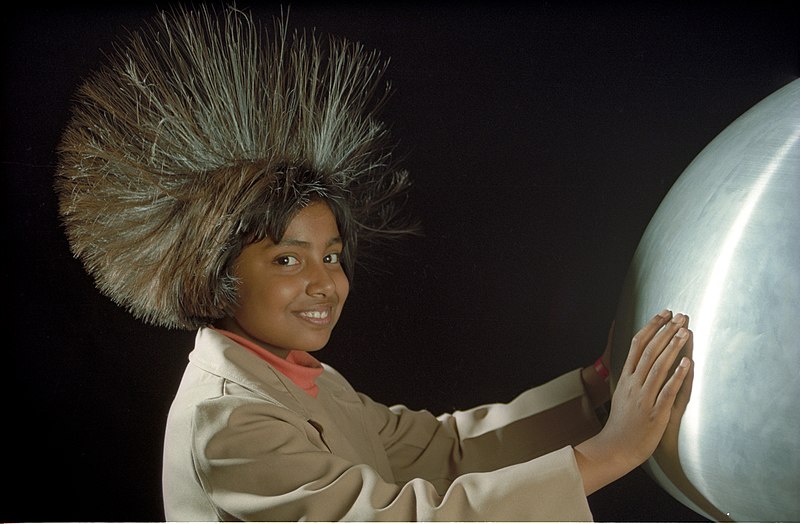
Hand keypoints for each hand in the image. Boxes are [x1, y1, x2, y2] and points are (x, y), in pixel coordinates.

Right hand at [574, 310, 692, 494]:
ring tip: (685, 332)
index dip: (651, 327)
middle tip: (680, 316)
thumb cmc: (622, 420)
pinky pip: (667, 391)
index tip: (664, 313)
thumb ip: (629, 372)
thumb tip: (633, 355)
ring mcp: (644, 397)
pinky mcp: (655, 412)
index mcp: (626, 377)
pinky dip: (677, 376)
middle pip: (648, 351)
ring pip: (658, 367)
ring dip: (672, 348)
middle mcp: (634, 384)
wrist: (617, 447)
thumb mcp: (620, 391)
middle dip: (665, 332)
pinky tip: (687, 363)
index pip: (637, 345)